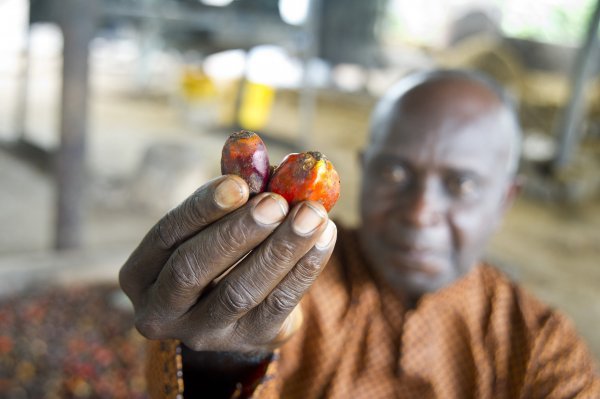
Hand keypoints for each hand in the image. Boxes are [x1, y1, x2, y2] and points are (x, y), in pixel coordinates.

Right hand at [119, 175, 336, 354]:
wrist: (240, 308)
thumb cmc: (221, 250)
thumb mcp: (214, 224)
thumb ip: (233, 193)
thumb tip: (265, 156)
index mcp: (141, 274)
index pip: (165, 235)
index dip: (201, 207)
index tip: (239, 184)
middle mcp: (160, 310)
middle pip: (193, 268)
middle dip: (239, 231)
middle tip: (277, 202)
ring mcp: (202, 333)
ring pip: (238, 292)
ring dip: (279, 249)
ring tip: (311, 215)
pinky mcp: (246, 341)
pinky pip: (277, 306)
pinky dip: (304, 269)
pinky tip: (324, 238)